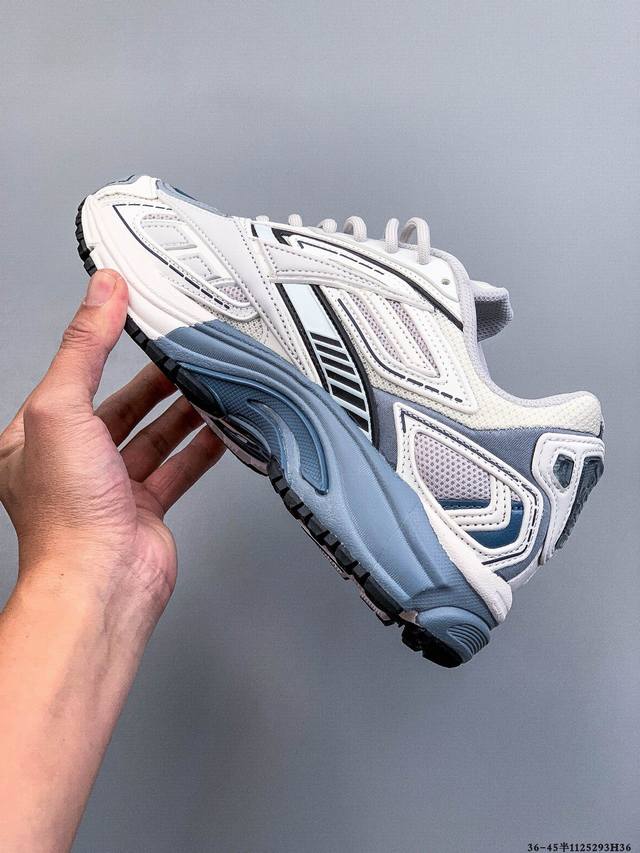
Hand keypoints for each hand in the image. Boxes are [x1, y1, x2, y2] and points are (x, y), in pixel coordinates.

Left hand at [0, 269, 224, 625]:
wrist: (101, 581)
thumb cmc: (67, 513)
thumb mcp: (62, 407)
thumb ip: (85, 347)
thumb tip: (103, 292)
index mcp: (35, 438)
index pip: (74, 376)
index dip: (105, 344)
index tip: (135, 314)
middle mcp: (71, 463)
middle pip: (120, 407)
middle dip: (155, 381)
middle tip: (186, 353)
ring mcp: (110, 488)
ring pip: (153, 437)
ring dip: (183, 411)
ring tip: (210, 383)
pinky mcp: (144, 509)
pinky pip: (178, 468)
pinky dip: (201, 448)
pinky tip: (221, 429)